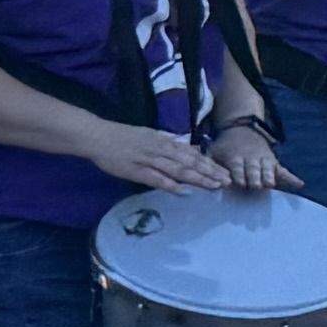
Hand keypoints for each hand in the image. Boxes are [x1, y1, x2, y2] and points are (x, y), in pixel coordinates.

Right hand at [93, 126, 227, 194]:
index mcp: (165, 141)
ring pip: (178, 170)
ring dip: (198, 178)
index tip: (225, 172)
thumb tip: (193, 149)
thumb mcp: (152, 135)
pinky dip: (172, 185)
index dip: (210, 164)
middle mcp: (161, 149)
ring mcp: (149, 159)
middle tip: (227, 182)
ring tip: (214, 186)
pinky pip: (157, 179)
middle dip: (210, 172)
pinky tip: (185, 191)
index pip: (193, 154)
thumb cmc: (124, 137)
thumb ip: (172, 144)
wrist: (98, 136)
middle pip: (190, 162)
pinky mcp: (137, 170)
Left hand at [202, 118, 288, 193]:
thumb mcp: (213, 151)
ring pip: (268, 170)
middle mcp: (251, 159)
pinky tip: (300, 185)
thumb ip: (206, 163)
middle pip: (253, 170)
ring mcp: (264, 161)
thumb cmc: (224, 147)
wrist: (242, 130)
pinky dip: (291, 178)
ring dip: (268, 177)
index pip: (236, 168)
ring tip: (270, 184)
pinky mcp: (273, 163)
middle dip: (254, 177)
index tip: (238, 183)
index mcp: (235, 158)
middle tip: (255, 186)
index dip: (237, 175)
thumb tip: (197, 175)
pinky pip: (283, 171)